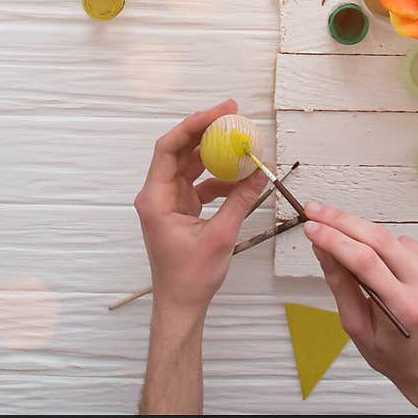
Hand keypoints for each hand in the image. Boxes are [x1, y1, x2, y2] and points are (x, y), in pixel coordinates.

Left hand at [135, 99, 266, 320]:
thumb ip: (241, 200)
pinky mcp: (180, 208)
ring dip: (214, 153)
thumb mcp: (221, 236)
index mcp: (155, 198)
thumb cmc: (189, 277)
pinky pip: (199, 182)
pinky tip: (241, 177)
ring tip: (240, 141)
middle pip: (180, 150)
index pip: (169, 148)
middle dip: (206, 131)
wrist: (181, 305)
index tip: (219, 113)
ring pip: (190, 164)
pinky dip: (219, 177)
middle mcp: (157, 194)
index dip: (194, 125)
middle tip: (232, 115)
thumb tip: (262, 171)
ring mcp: (168, 200)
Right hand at [304, 203, 417, 414]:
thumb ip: (340, 284)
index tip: (311, 226)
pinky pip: (406, 243)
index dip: (334, 239)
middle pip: (379, 238)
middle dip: (342, 220)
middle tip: (316, 210)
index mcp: (404, 308)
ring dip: (365, 238)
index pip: (364, 261)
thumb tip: (322, 247)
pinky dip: (388, 248)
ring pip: (391, 238)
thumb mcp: (357, 327)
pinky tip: (387, 268)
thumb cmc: (395, 353)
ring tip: (356, 258)